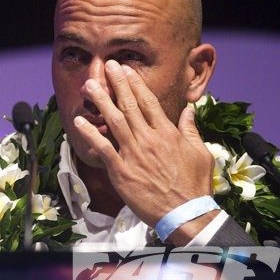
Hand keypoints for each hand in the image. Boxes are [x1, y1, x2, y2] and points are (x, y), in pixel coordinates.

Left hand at [72, 60, 213, 243]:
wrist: (185, 213)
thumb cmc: (195, 185)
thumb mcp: (201, 153)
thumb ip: (191, 130)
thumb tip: (188, 110)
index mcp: (168, 133)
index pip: (149, 102)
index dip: (135, 84)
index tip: (125, 70)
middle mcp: (149, 139)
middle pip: (129, 105)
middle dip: (117, 84)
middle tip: (106, 66)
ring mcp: (134, 154)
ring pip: (114, 121)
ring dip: (101, 101)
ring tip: (89, 86)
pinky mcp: (121, 171)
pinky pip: (102, 148)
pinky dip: (90, 134)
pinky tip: (79, 122)